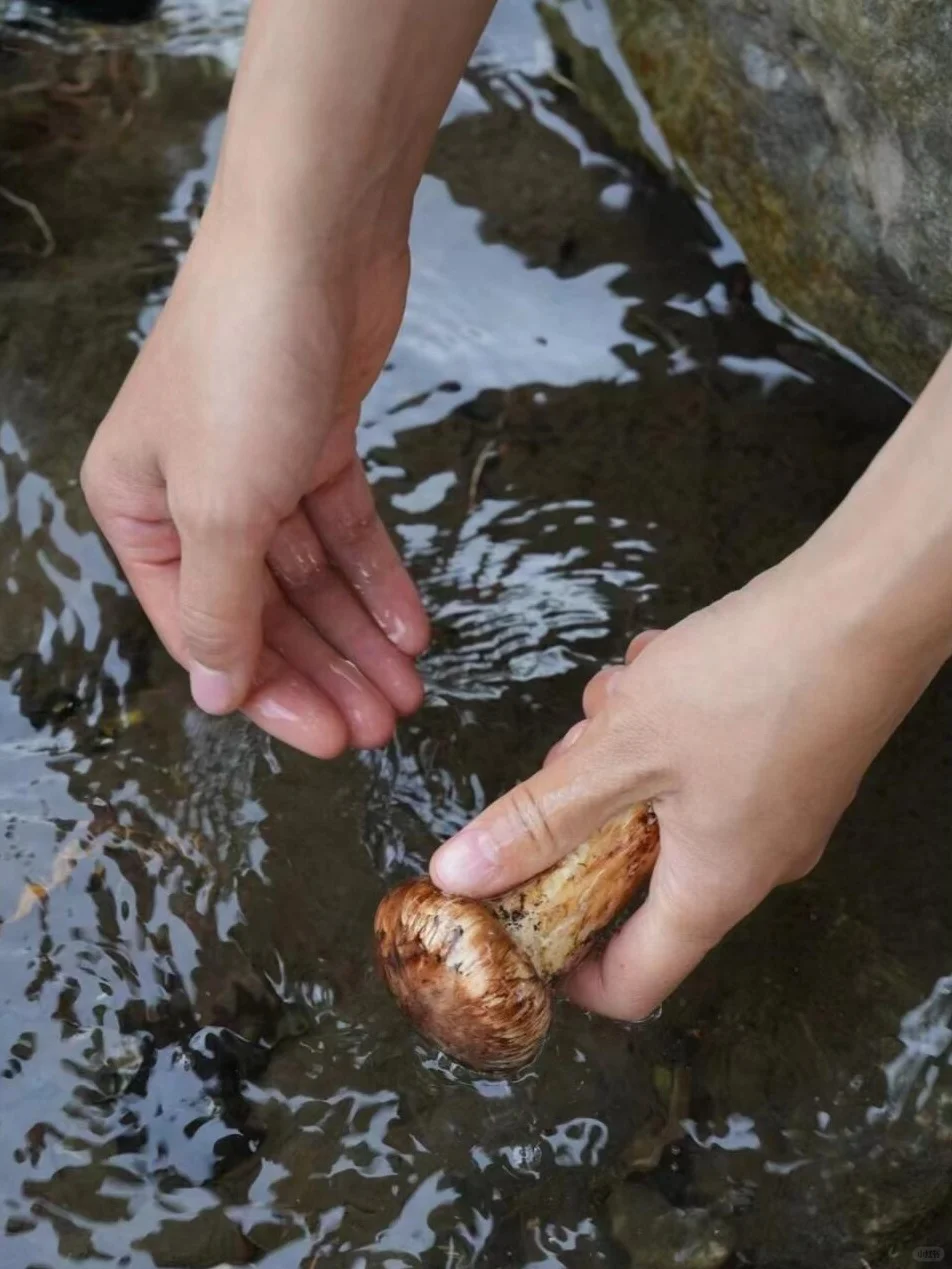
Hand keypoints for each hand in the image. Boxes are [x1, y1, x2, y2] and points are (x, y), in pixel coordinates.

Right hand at [81, 210, 428, 756]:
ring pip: (312, 576)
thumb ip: (218, 607)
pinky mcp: (315, 441)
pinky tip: (413, 625)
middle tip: (385, 722)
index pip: (206, 630)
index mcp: (138, 510)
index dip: (273, 691)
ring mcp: (256, 467)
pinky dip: (378, 574)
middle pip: (266, 610)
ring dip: (361, 633)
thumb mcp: (221, 506)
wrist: (314, 237)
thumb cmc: (245, 364)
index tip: (333, 737)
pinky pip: (346, 529)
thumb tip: (213, 693)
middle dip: (328, 668)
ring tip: (409, 688)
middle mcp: (191, 495)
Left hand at [430, 555, 931, 1019]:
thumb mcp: (620, 751)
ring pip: (665, 801)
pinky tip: (665, 663)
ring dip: (625, 747)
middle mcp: (753, 864)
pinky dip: (669, 721)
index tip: (516, 916)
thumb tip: (459, 875)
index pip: (631, 984)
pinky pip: (704, 762)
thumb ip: (539, 818)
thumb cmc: (748, 684)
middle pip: (637, 875)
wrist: (870, 604)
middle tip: (577, 748)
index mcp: (712, 889)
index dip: (565, 969)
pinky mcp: (788, 756)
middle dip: (587, 812)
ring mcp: (778, 808)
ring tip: (627, 688)